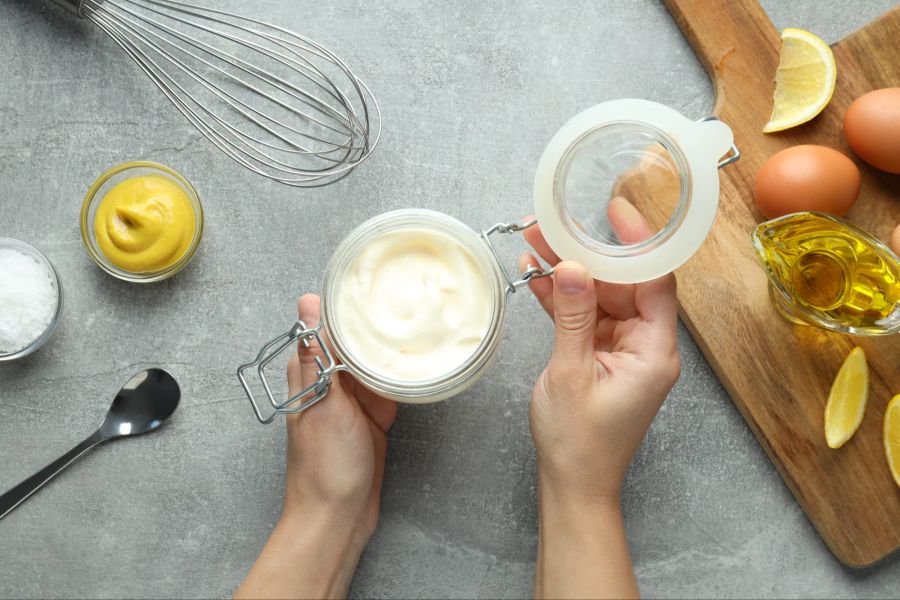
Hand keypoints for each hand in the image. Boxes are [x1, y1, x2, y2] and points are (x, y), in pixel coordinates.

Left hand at [236, 294, 396, 599]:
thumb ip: (318, 353)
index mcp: (310, 370)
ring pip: (377, 360)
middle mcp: (331, 380)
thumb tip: (307, 301)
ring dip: (394, 345)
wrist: (337, 516)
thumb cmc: (324, 465)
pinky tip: (423, 359)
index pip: (327, 322)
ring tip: (422, 316)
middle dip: (377, 318)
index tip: (372, 275)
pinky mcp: (375, 416)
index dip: (346, 299)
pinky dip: (405, 374)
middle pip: (356, 338)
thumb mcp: (323, 402)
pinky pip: (392, 386)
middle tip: (410, 290)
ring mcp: (354, 399)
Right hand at [521, 197, 679, 598]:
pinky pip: (588, 317)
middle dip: (589, 254)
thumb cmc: (579, 442)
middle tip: (554, 226)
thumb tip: (571, 266)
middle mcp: (648, 346)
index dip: (638, 243)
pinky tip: (538, 277)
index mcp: (655, 352)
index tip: (614, 211)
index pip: (656, 281)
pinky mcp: (605, 356)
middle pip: (626, 284)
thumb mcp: (570, 372)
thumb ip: (573, 315)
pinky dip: (565, 300)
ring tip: (535, 244)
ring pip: (603, 297)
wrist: (574, 483)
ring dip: (570, 274)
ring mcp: (626, 351)